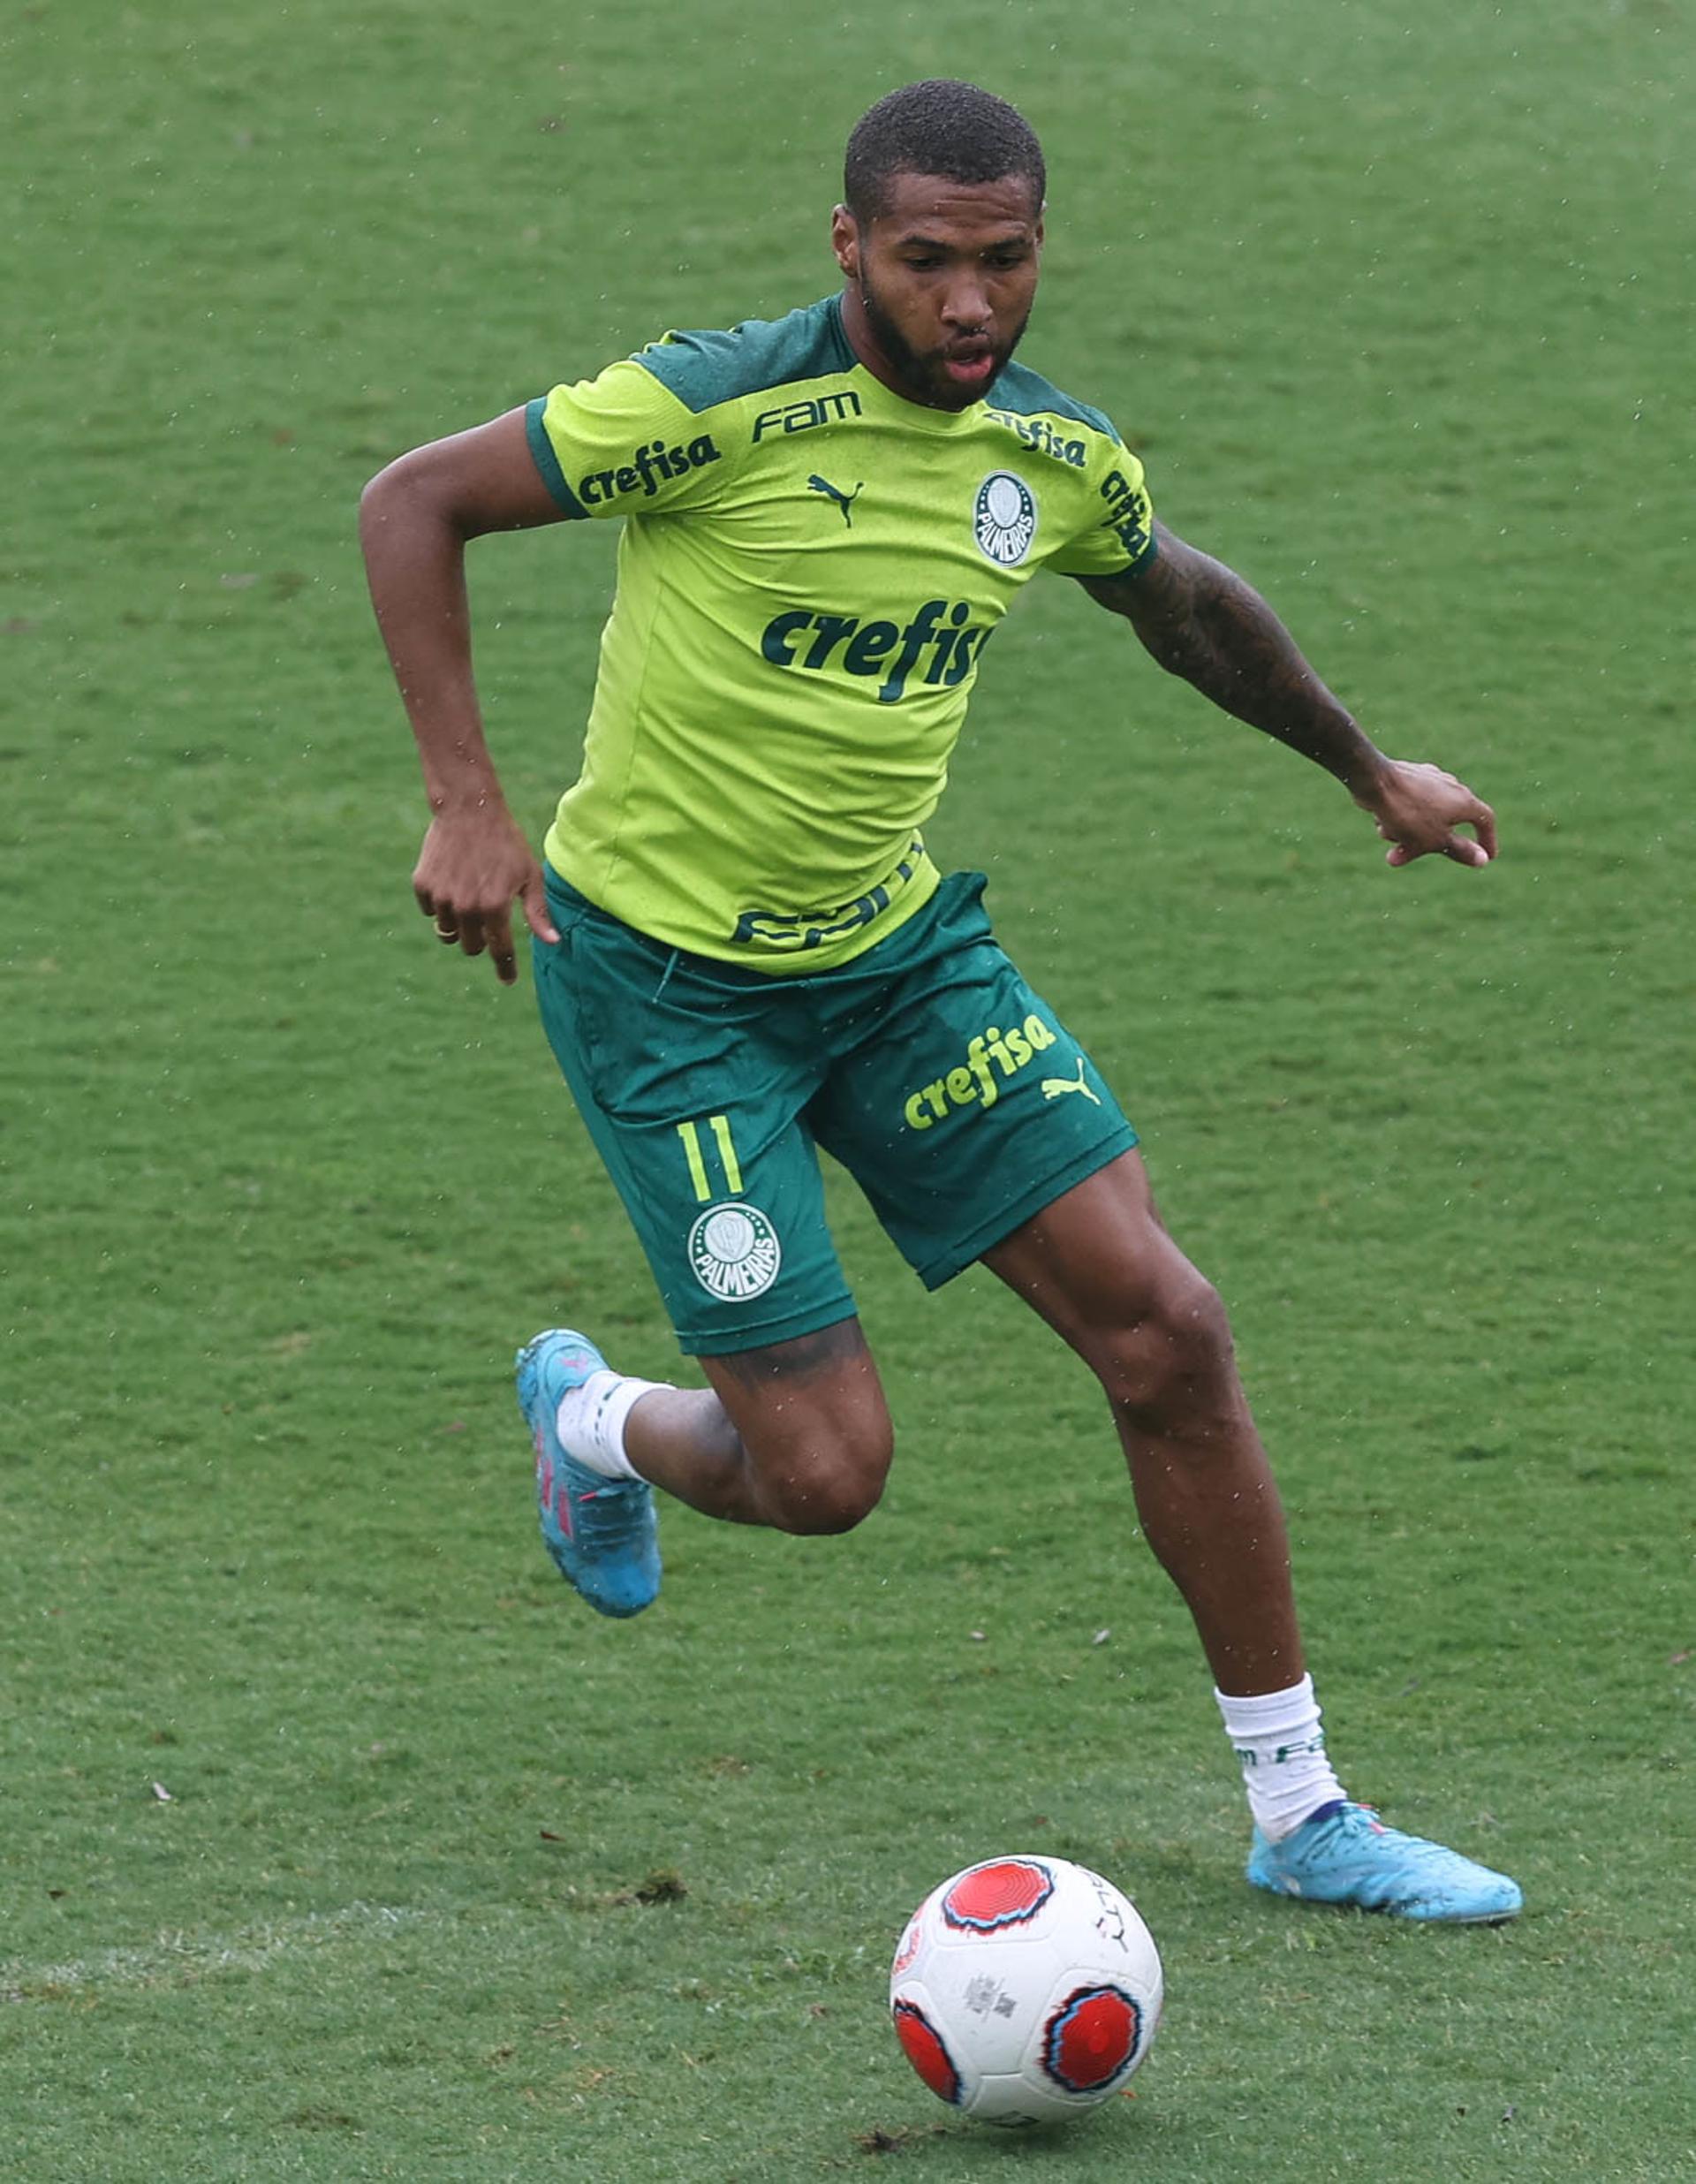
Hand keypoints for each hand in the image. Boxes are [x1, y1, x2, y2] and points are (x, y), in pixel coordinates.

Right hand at [412, 804, 560, 983]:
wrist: (469, 809)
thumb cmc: (506, 842)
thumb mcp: (530, 875)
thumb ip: (538, 912)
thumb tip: (553, 942)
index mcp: (494, 907)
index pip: (499, 951)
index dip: (505, 968)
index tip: (507, 979)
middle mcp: (466, 907)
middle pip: (471, 947)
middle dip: (480, 939)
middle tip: (487, 916)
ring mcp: (441, 898)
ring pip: (448, 932)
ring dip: (459, 923)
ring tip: (469, 894)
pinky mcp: (422, 886)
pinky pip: (431, 911)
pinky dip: (441, 904)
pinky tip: (452, 880)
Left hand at [1356, 759, 1497, 869]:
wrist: (1374, 781)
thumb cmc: (1408, 813)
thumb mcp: (1435, 840)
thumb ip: (1459, 850)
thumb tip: (1483, 859)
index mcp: (1464, 801)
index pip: (1485, 820)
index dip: (1488, 840)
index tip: (1487, 855)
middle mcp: (1452, 787)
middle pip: (1446, 825)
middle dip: (1421, 845)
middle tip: (1401, 857)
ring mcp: (1430, 780)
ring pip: (1422, 817)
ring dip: (1402, 833)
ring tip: (1385, 834)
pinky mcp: (1410, 777)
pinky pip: (1408, 805)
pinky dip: (1396, 818)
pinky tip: (1379, 820)